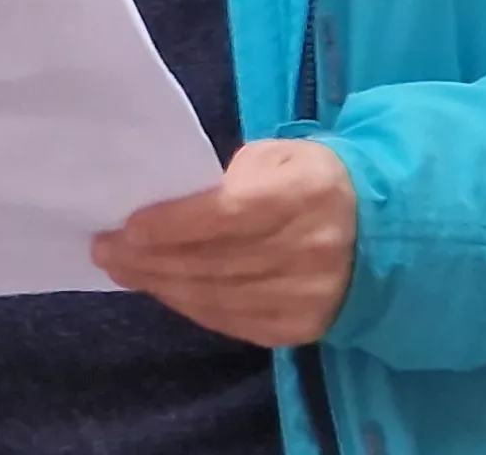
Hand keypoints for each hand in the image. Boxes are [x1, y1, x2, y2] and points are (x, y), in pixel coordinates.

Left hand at [93, 138, 357, 345]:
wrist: (381, 232)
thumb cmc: (310, 182)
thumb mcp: (277, 157)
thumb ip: (230, 178)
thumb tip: (171, 207)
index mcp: (305, 195)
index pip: (228, 216)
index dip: (174, 225)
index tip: (128, 227)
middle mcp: (311, 251)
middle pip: (215, 262)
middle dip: (151, 259)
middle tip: (104, 250)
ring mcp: (309, 296)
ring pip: (218, 297)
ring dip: (162, 285)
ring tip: (123, 268)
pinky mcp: (301, 327)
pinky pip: (232, 321)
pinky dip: (191, 305)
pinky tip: (162, 289)